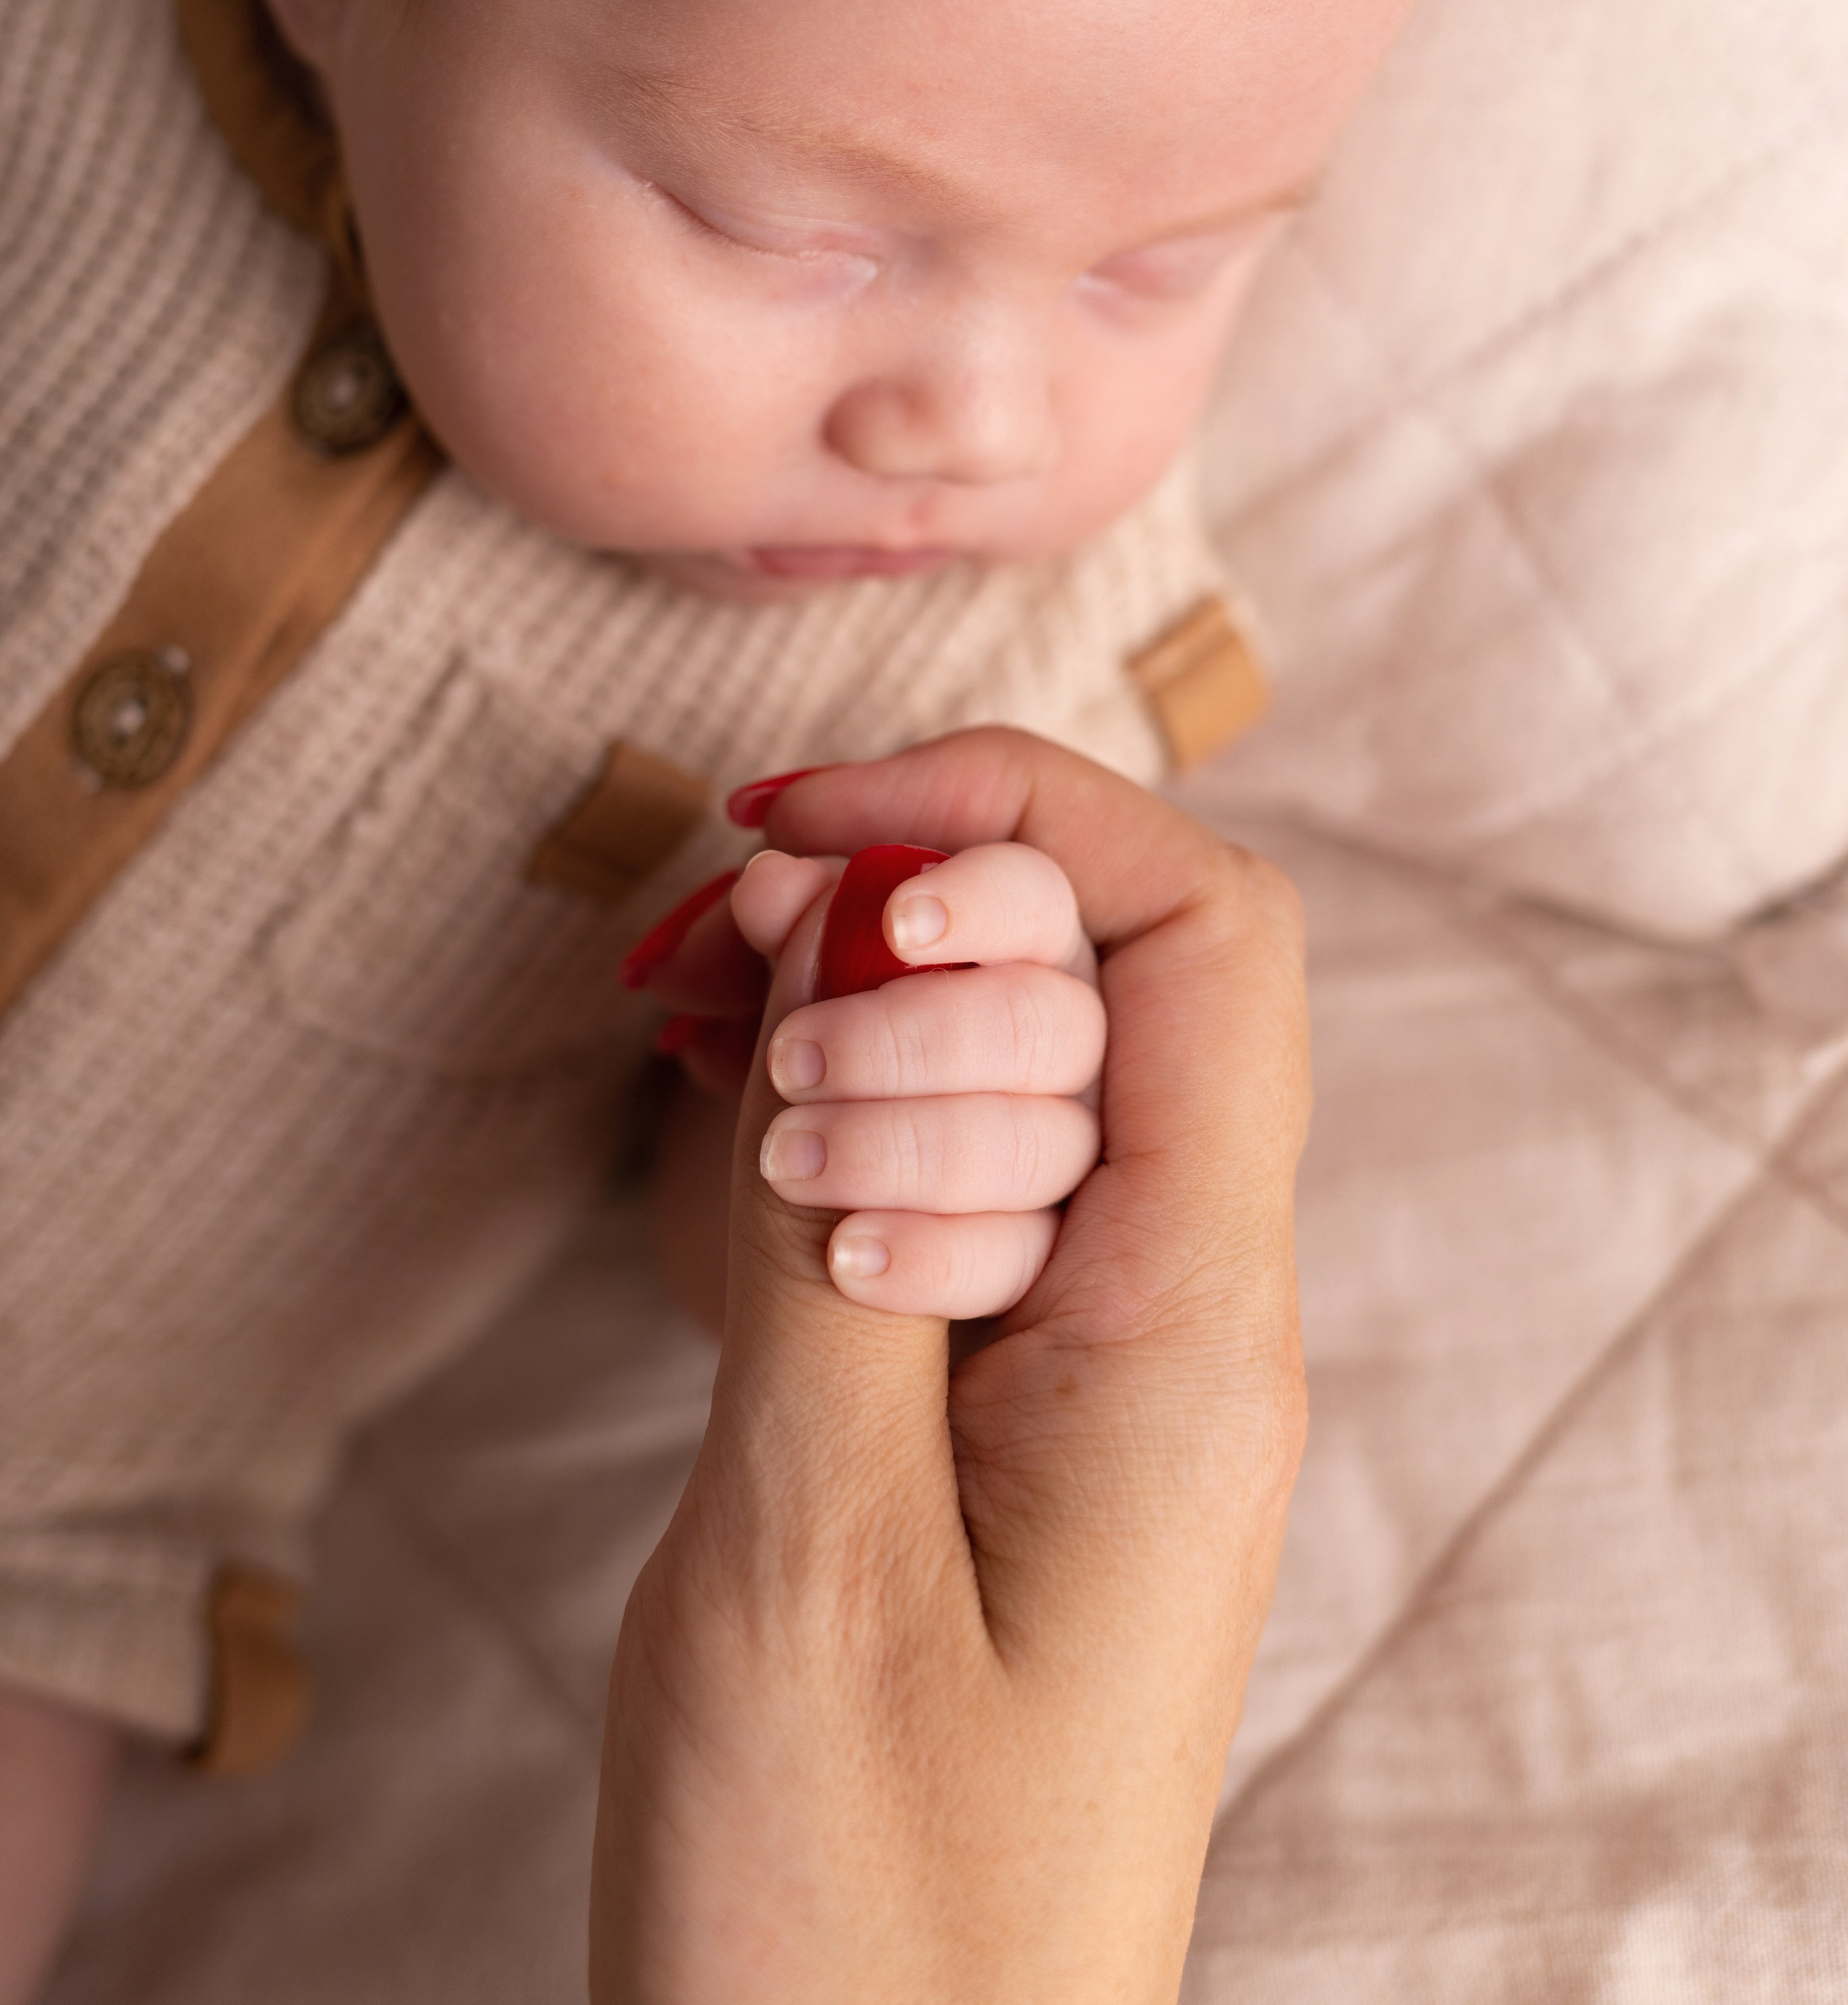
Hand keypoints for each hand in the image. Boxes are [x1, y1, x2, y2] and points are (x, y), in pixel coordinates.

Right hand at [596, 729, 1308, 2004]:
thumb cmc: (852, 1919)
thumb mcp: (806, 1555)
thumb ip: (825, 1224)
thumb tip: (840, 934)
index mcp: (1187, 1341)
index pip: (1203, 945)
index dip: (1018, 822)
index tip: (804, 832)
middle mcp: (1179, 1327)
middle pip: (1112, 977)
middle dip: (907, 901)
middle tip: (699, 945)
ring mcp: (1097, 1371)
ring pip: (1022, 1071)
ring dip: (853, 1000)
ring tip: (679, 1003)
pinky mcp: (1005, 1419)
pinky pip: (955, 1188)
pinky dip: (832, 1115)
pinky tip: (712, 1113)